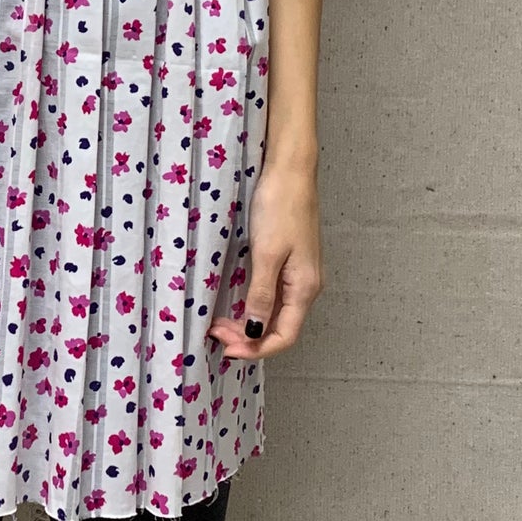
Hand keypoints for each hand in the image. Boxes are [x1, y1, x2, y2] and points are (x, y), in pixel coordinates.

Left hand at [207, 157, 322, 360]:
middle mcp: (305, 286)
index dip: (256, 349)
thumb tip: (254, 332)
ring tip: (221, 323)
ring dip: (248, 323)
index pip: (284, 336)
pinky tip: (236, 304)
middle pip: (279, 328)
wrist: (290, 171)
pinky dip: (253, 306)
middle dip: (248, 338)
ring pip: (274, 313)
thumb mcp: (266, 254)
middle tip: (215, 333)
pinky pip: (272, 296)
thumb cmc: (280, 207)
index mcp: (304, 288)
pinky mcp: (290, 262)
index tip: (227, 349)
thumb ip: (261, 295)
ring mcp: (298, 274)